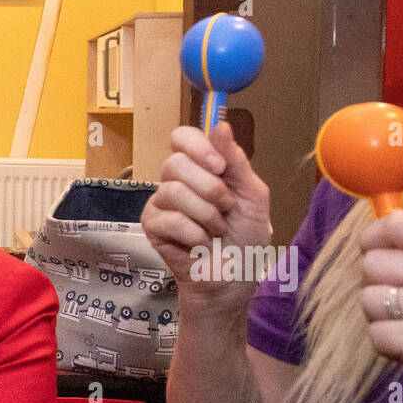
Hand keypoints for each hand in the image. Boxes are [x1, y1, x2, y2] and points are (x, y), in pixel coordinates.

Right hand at [141, 122, 272, 310]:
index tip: (220, 167)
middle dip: (209, 188)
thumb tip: (219, 123)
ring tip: (215, 230)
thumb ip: (236, 160)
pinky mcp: (151, 228)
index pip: (181, 137)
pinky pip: (170, 219)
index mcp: (199, 168)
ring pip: (173, 191)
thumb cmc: (245, 238)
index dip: (197, 147)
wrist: (233, 278)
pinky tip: (201, 244)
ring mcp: (160, 205)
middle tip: (224, 208)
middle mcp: (175, 182)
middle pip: (174, 163)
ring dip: (205, 214)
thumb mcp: (252, 194)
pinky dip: (194, 234)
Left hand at [358, 210, 402, 402]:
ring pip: (370, 299)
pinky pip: (378, 333)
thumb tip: (384, 231)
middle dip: (378, 286)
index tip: (374, 248)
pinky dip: (390, 346)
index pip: (400, 225)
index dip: (375, 236)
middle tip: (402, 304)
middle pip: (373, 264)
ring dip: (384, 318)